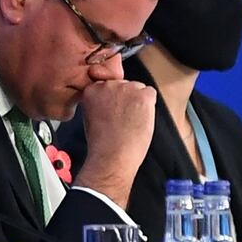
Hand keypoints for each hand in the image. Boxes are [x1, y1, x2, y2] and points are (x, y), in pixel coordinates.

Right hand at [73, 79, 155, 207]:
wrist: (111, 157)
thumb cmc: (103, 144)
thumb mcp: (91, 116)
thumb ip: (100, 101)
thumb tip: (115, 96)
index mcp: (92, 89)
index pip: (109, 85)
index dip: (114, 102)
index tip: (110, 116)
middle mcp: (107, 85)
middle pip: (125, 85)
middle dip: (127, 100)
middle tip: (121, 121)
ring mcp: (126, 88)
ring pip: (139, 89)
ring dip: (138, 103)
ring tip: (130, 124)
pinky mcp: (142, 96)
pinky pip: (151, 93)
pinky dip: (149, 107)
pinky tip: (140, 121)